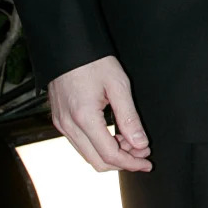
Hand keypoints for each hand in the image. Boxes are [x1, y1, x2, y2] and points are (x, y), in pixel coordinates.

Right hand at [48, 55, 151, 172]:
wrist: (67, 45)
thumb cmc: (93, 60)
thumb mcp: (118, 85)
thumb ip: (130, 118)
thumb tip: (140, 144)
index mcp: (83, 117)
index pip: (109, 155)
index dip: (131, 162)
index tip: (147, 161)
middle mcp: (68, 125)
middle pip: (97, 161)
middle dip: (122, 162)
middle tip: (142, 154)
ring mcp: (62, 124)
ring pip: (87, 155)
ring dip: (110, 155)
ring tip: (131, 144)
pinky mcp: (60, 120)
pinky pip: (80, 143)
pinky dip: (98, 146)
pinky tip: (114, 136)